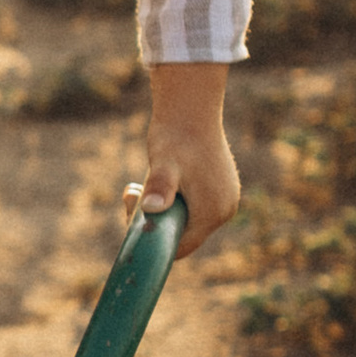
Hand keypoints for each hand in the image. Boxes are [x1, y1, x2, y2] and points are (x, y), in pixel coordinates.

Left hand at [124, 62, 239, 262]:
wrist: (191, 109)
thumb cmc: (175, 136)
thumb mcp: (163, 164)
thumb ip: (159, 187)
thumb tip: (152, 207)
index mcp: (213, 212)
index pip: (181, 247)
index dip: (153, 241)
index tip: (131, 218)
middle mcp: (224, 210)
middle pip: (183, 234)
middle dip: (154, 221)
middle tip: (131, 194)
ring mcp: (225, 199)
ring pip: (185, 219)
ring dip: (160, 209)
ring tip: (137, 185)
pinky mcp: (220, 189)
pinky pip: (192, 206)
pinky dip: (172, 199)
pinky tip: (156, 181)